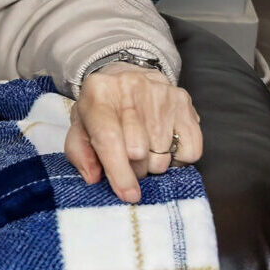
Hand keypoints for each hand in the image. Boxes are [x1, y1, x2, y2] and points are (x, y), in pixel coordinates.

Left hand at [67, 62, 202, 202]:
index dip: (119, 171)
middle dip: (133, 169)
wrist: (126, 74)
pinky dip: (178, 159)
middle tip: (128, 161)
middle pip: (138, 152)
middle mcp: (130, 88)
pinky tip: (165, 146)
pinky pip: (190, 151)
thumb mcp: (80, 125)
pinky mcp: (184, 102)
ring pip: (163, 156)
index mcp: (98, 93)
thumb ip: (79, 152)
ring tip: (145, 148)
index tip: (128, 195)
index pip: (110, 138)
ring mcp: (161, 94)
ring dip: (153, 164)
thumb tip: (93, 177)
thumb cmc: (101, 107)